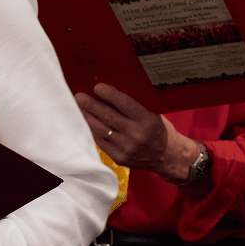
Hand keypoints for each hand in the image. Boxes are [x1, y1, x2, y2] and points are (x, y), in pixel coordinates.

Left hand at [75, 83, 199, 183]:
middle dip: (91, 105)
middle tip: (79, 96)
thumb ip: (134, 105)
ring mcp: (127, 148)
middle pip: (109, 117)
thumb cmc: (158, 130)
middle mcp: (137, 135)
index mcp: (148, 121)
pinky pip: (101, 142)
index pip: (125, 105)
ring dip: (87, 117)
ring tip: (78, 107)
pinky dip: (92, 130)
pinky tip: (85, 121)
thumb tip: (109, 91)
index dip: (109, 95)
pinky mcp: (120, 158)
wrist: (167, 156)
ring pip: (101, 130)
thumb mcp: (152, 114)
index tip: (97, 87)